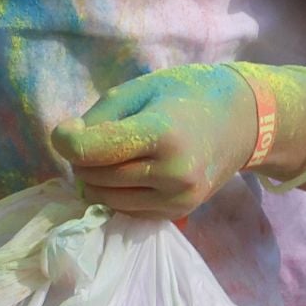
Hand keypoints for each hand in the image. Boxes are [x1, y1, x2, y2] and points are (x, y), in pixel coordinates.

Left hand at [49, 63, 255, 218]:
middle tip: (96, 137)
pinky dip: (115, 192)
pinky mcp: (177, 214)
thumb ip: (98, 117)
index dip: (65, 139)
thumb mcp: (138, 90)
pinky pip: (124, 209)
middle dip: (82, 158)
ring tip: (114, 154)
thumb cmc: (185, 95)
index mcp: (161, 133)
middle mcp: (172, 173)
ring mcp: (177, 199)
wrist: (240, 122)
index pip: (89, 151)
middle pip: (92, 175)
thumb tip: (66, 145)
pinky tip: (131, 170)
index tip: (68, 127)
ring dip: (95, 178)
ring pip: (103, 198)